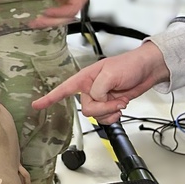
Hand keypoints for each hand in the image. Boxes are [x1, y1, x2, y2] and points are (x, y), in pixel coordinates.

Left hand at [30, 0, 87, 27]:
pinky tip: (36, 20)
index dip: (60, 13)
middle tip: (38, 21)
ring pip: (61, 18)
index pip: (73, 9)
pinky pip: (55, 15)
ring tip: (34, 23)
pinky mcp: (60, 4)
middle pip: (67, 17)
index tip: (47, 12)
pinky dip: (46, 19)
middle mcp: (76, 0)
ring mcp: (68, 3)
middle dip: (52, 21)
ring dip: (48, 22)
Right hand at [31, 42, 169, 123]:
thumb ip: (98, 88)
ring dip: (110, 112)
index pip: (64, 89)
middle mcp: (90, 89)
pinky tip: (120, 108)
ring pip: (96, 116)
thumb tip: (95, 100)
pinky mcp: (110, 105)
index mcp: (85, 78)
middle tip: (115, 100)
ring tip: (120, 102)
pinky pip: (105, 118)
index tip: (36, 105)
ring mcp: (100, 98)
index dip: (49, 97)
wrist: (147, 70)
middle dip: (102, 107)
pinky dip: (114, 116)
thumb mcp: (111, 73)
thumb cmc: (129, 64)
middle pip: (86, 108)